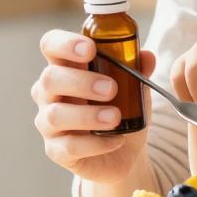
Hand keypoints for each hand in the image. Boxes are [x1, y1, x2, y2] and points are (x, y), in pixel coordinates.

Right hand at [30, 29, 154, 185]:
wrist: (124, 153)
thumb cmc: (121, 109)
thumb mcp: (133, 87)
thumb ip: (138, 69)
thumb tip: (147, 57)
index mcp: (65, 68)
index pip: (51, 45)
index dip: (64, 43)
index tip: (90, 48)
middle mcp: (49, 93)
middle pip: (49, 79)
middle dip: (81, 82)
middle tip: (111, 89)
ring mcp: (48, 123)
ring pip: (55, 115)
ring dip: (88, 115)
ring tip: (115, 117)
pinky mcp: (56, 151)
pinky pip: (68, 147)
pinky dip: (95, 144)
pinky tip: (116, 141)